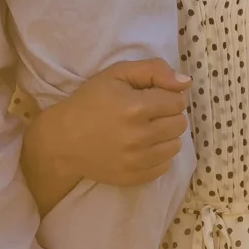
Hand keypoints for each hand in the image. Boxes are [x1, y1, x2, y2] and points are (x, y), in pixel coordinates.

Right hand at [28, 58, 189, 189]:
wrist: (62, 140)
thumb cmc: (90, 101)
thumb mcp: (117, 74)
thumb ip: (154, 70)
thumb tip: (185, 82)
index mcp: (135, 107)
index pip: (177, 101)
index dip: (166, 96)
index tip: (150, 96)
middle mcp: (138, 136)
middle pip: (180, 124)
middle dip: (168, 115)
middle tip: (148, 113)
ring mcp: (136, 161)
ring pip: (176, 146)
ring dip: (165, 136)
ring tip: (145, 130)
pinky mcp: (134, 178)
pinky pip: (165, 166)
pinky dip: (158, 155)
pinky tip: (141, 147)